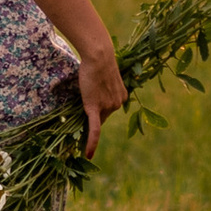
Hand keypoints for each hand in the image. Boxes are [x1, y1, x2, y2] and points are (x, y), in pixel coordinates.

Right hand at [77, 33, 125, 159]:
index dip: (100, 106)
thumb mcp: (105, 78)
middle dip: (95, 110)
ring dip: (88, 113)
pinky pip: (95, 129)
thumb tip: (96, 96)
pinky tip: (88, 154)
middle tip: (89, 92)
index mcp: (122, 97)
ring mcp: (108, 107)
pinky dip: (92, 142)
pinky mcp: (96, 108)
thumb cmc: (98, 62)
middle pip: (103, 115)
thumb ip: (104, 91)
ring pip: (96, 119)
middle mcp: (117, 104)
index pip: (109, 110)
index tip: (94, 101)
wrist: (98, 56)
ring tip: (88, 90)